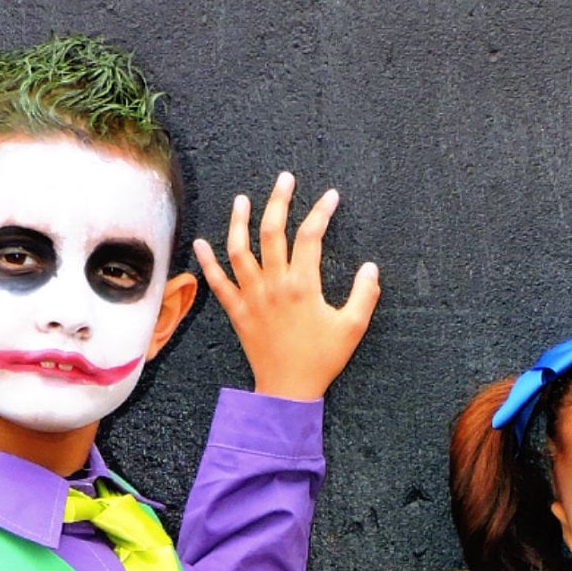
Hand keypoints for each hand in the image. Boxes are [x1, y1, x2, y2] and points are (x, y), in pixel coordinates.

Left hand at [193, 173, 379, 401]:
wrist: (288, 391)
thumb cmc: (322, 360)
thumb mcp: (352, 328)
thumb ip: (364, 295)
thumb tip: (370, 268)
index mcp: (302, 286)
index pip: (311, 236)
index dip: (321, 211)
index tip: (331, 196)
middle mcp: (274, 285)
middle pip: (272, 232)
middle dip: (279, 201)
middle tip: (285, 179)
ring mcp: (252, 297)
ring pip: (240, 250)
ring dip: (239, 221)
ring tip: (241, 200)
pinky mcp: (238, 312)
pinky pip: (218, 283)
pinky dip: (207, 262)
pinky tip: (201, 243)